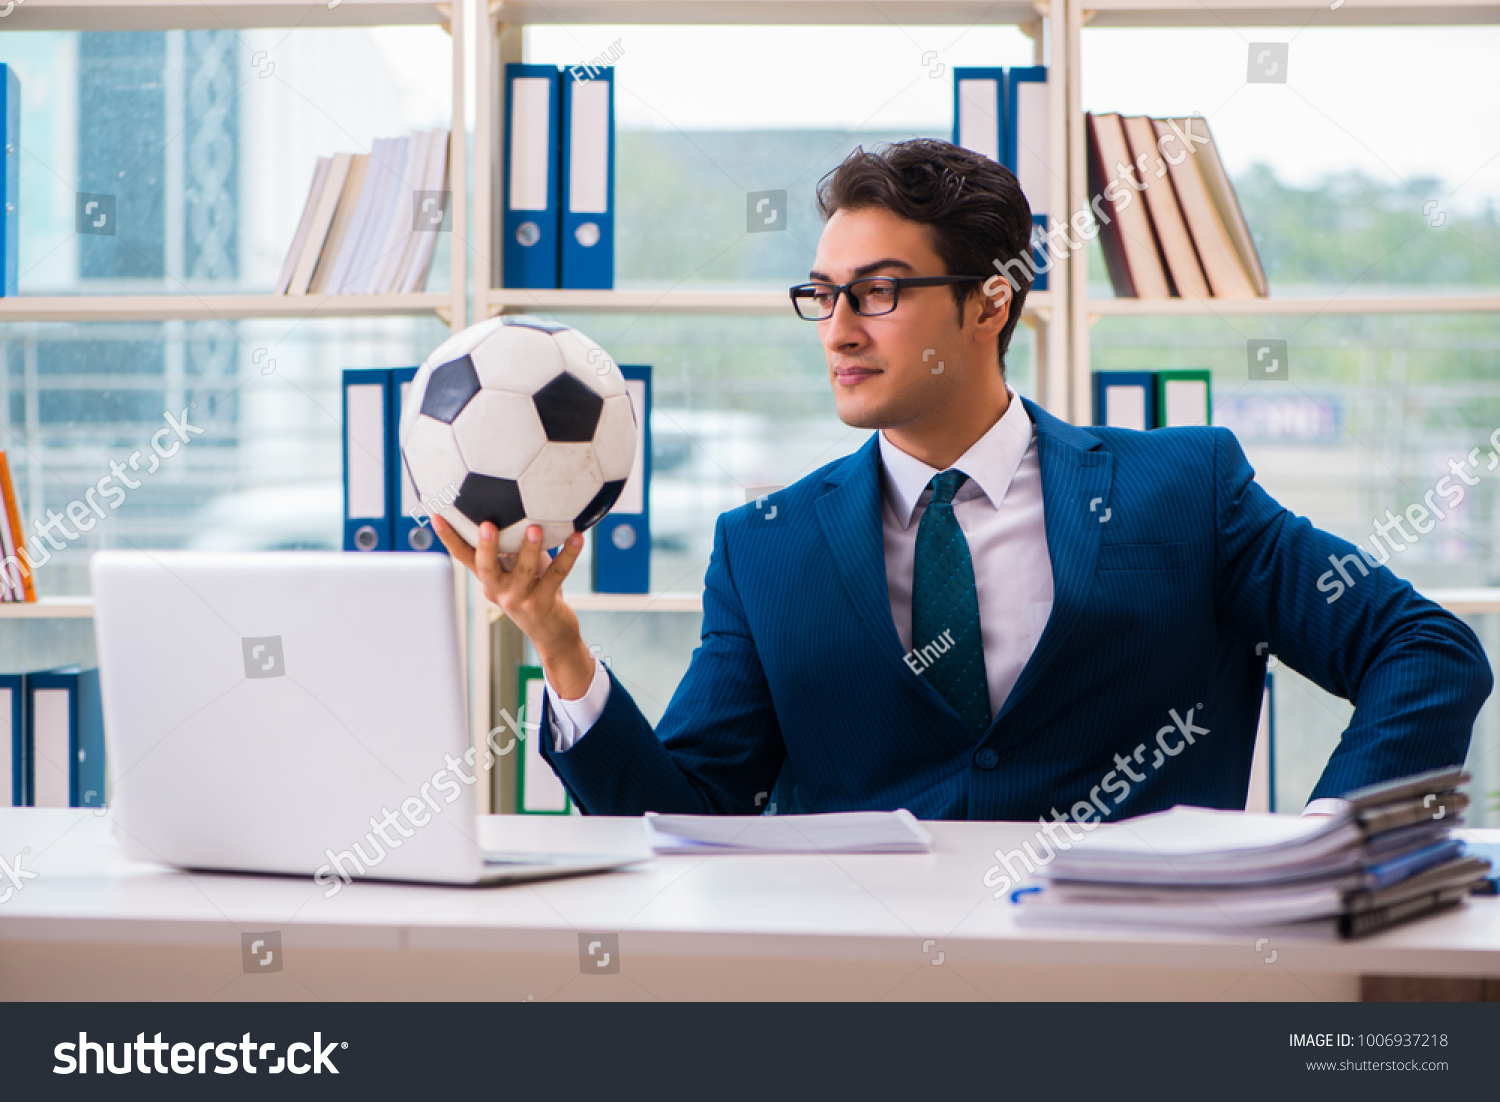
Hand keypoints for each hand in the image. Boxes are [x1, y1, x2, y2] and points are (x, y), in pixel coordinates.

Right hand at [431, 517, 596, 698]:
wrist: (553, 633)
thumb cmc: (535, 589)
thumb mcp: (518, 567)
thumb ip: (512, 545)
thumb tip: (515, 507)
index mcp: (489, 579)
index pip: (464, 557)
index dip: (449, 538)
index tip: (436, 516)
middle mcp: (499, 591)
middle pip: (486, 569)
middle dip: (486, 547)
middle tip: (487, 525)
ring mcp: (520, 600)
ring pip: (523, 572)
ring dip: (529, 549)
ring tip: (535, 528)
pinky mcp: (542, 605)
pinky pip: (556, 576)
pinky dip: (567, 556)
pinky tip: (577, 538)